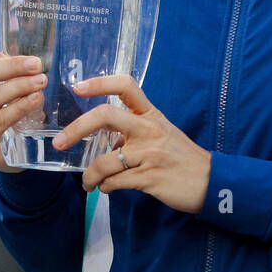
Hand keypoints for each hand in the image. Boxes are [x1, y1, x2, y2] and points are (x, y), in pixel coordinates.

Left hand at [53, 75, 211, 213]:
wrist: (212, 182)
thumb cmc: (183, 157)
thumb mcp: (162, 133)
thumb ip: (135, 130)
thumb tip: (106, 139)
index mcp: (152, 114)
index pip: (126, 86)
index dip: (100, 82)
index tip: (78, 87)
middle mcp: (149, 129)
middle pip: (105, 116)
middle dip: (76, 129)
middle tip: (59, 142)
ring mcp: (149, 154)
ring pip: (104, 161)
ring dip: (89, 176)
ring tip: (88, 183)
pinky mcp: (149, 178)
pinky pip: (114, 182)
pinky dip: (105, 188)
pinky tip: (107, 189)